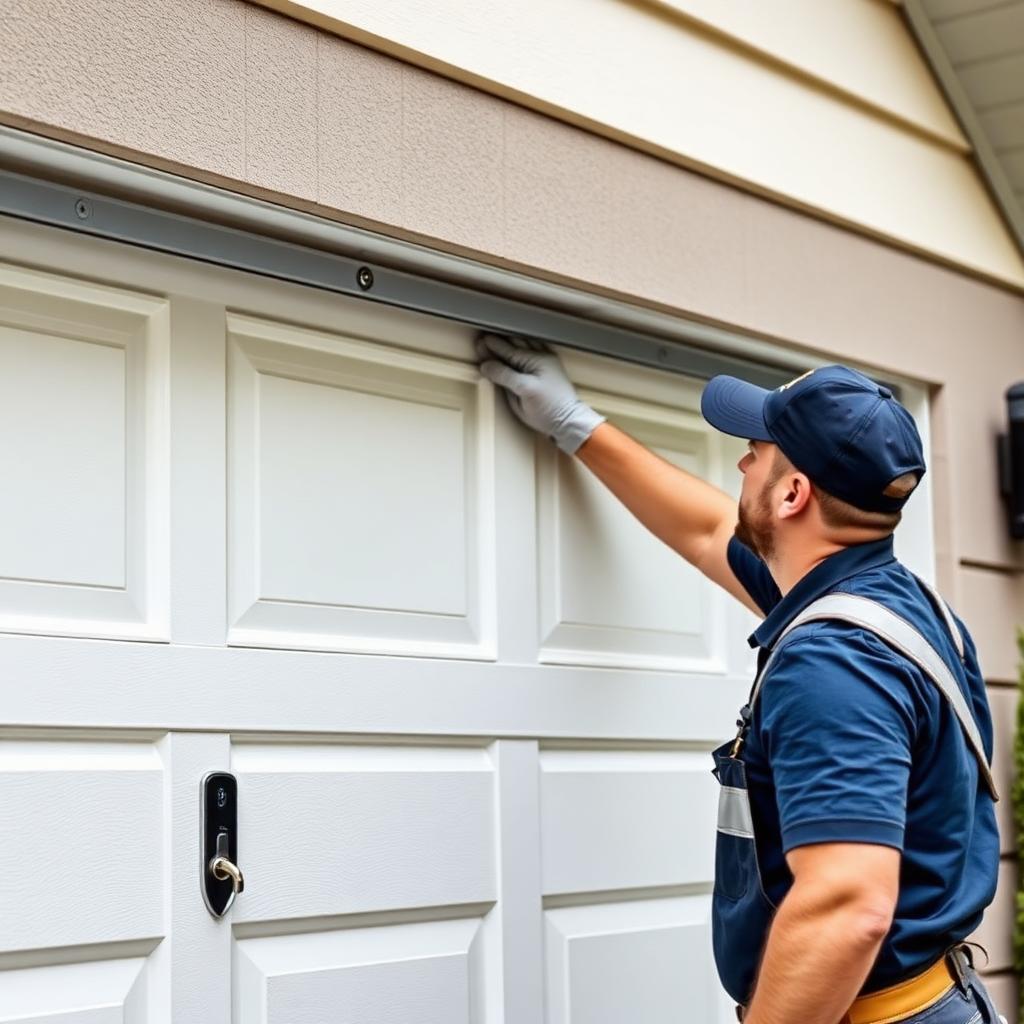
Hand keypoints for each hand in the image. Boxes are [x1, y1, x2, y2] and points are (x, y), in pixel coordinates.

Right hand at [475, 333, 604, 453]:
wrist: (568, 421)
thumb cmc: (549, 409)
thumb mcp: (524, 391)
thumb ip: (505, 376)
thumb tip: (487, 366)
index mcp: (534, 361)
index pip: (508, 350)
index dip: (492, 347)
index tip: (479, 343)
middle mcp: (540, 358)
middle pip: (515, 345)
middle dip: (498, 342)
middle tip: (483, 339)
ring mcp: (545, 363)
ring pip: (524, 346)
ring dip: (510, 341)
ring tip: (497, 338)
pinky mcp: (548, 370)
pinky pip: (533, 351)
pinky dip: (523, 345)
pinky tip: (518, 342)